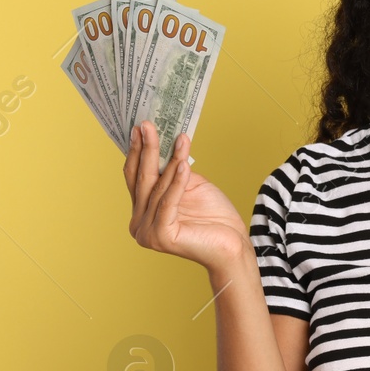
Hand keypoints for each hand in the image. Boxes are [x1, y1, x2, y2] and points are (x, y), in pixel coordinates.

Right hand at [124, 121, 251, 272]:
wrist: (233, 246)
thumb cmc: (214, 217)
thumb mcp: (190, 186)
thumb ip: (172, 171)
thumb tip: (163, 144)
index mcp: (141, 212)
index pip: (136, 177)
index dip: (137, 151)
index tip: (141, 126)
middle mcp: (138, 223)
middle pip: (142, 179)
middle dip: (146, 149)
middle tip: (148, 125)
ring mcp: (147, 232)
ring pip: (158, 188)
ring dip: (170, 161)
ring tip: (179, 139)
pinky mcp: (160, 236)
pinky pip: (168, 202)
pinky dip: (177, 182)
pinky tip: (184, 164)